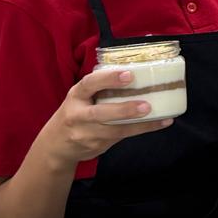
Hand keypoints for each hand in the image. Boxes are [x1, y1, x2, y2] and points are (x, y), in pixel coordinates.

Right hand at [40, 67, 172, 170]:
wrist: (56, 146)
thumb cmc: (75, 112)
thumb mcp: (80, 97)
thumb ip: (99, 87)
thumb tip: (135, 71)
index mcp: (75, 96)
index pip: (89, 84)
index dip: (108, 79)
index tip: (128, 74)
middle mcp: (78, 115)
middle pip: (100, 114)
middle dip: (124, 110)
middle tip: (146, 105)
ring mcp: (87, 134)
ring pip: (115, 130)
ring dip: (140, 125)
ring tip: (161, 117)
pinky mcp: (97, 146)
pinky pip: (121, 137)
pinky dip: (141, 130)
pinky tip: (159, 124)